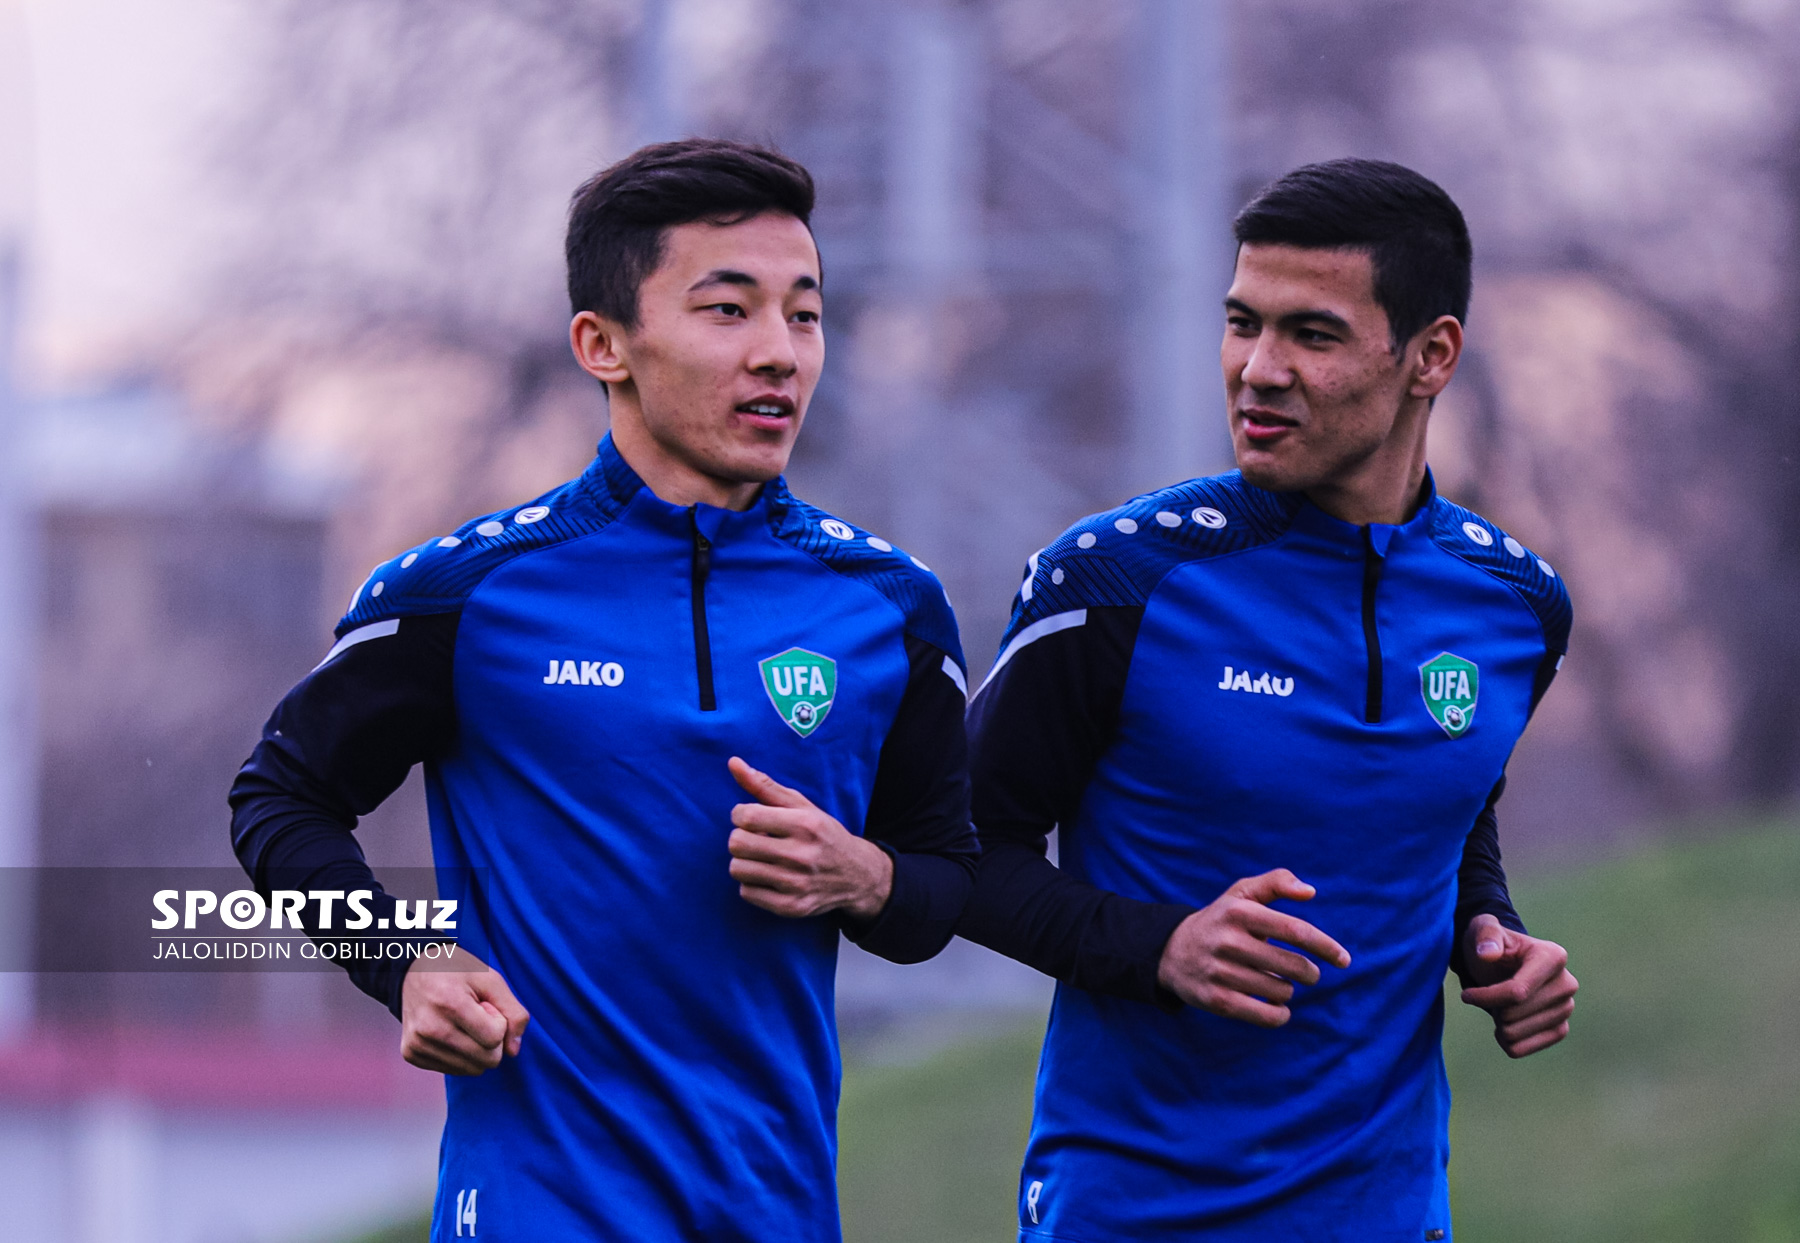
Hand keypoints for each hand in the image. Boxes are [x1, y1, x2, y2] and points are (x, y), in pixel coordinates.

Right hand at [399, 947, 529, 1075]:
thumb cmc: (458, 972)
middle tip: (476, 1015)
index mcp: (450, 1004)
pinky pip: (454, 1070)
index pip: (494, 1038)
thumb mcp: (492, 980)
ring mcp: (417, 1044)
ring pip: (472, 1069)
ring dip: (477, 1048)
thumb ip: (514, 1012)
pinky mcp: (411, 1054)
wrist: (414, 970)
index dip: (499, 1022)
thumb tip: (513, 1051)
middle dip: (492, 1040)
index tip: (485, 1006)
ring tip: (462, 1023)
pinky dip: (460, 1055)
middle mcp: (429, 1028)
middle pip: (486, 1060)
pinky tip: (450, 1032)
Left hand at [726, 757, 893, 920]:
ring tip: (762, 857)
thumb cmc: (822, 834)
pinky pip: (746, 892)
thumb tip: (733, 762)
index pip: (746, 816)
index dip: (740, 814)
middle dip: (741, 838)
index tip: (750, 817)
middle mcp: (801, 855)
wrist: (856, 876)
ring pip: (737, 869)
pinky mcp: (790, 906)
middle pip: (737, 844)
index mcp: (804, 825)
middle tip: (756, 838)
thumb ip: (764, 785)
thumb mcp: (801, 806)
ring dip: (744, 861)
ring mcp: (795, 884)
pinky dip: (751, 883)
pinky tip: (768, 876)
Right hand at [1156, 869, 1350, 1026]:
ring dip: (1288, 990)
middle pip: (1293, 965)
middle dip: (1309, 972)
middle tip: (1308, 973)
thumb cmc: (1220, 920)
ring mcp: (1220, 972)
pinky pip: (1265, 1015)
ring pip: (1280, 991)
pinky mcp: (1215, 1000)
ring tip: (1279, 983)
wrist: (1170, 951)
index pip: (1295, 930)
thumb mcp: (1241, 893)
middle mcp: (1228, 941)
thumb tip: (1310, 892)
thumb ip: (1276, 882)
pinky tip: (1278, 1007)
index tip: (1344, 960)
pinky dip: (1279, 1014)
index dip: (1325, 946)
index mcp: (1239, 911)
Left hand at [1459, 913, 1576, 1057]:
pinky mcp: (1559, 1030)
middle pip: (1513, 1015)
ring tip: (1498, 1005)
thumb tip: (1488, 954)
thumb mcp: (1482, 929)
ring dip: (1497, 1023)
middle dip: (1492, 1007)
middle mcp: (1567, 984)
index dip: (1486, 997)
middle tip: (1489, 995)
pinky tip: (1504, 1023)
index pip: (1517, 992)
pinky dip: (1504, 1040)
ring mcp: (1566, 1009)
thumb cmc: (1490, 944)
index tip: (1466, 995)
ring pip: (1515, 1034)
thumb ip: (1485, 935)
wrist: (1501, 963)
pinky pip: (1521, 1049)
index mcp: (1553, 957)